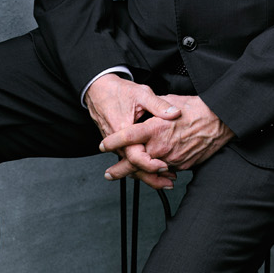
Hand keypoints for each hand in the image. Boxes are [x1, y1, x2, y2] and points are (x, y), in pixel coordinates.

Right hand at [84, 75, 177, 189]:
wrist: (98, 90)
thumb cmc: (118, 91)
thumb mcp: (142, 94)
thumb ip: (159, 105)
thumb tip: (175, 113)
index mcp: (122, 131)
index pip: (135, 157)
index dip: (150, 164)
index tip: (165, 166)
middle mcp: (117, 143)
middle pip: (133, 168)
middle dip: (152, 178)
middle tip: (169, 182)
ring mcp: (116, 146)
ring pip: (131, 167)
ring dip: (147, 174)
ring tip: (165, 180)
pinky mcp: (117, 146)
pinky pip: (129, 160)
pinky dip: (140, 167)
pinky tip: (153, 169)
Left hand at [98, 92, 233, 184]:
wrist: (220, 121)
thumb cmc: (197, 109)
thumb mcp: (171, 101)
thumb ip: (154, 109)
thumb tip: (146, 110)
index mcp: (155, 128)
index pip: (127, 137)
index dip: (112, 142)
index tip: (103, 145)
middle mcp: (161, 146)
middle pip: (134, 163)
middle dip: (119, 170)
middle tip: (109, 174)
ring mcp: (171, 159)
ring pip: (149, 170)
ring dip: (138, 173)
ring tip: (128, 175)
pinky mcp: (182, 165)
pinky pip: (166, 170)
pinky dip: (159, 170)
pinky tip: (155, 169)